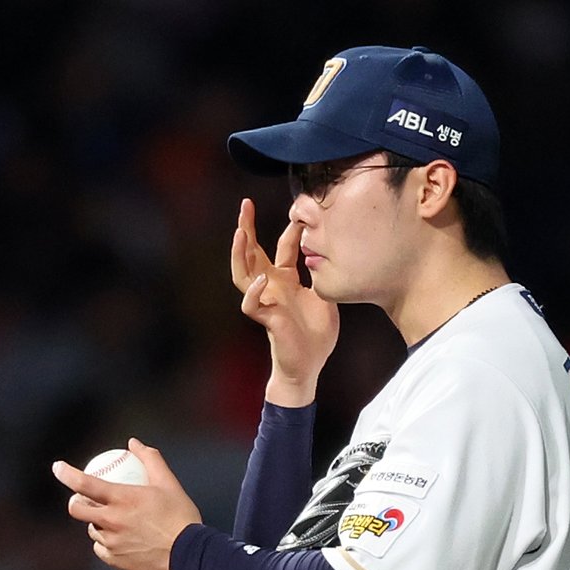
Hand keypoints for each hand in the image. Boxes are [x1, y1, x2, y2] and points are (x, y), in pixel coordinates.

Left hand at [52, 439, 200, 569]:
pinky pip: (103, 550)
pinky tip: (119, 539)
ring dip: (97, 523)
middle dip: (75, 502)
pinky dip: (107, 543)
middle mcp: (112, 521)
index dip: (66, 473)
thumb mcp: (168, 483)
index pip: (84, 483)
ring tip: (112, 520)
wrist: (191, 555)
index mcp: (122, 499)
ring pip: (93, 531)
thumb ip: (150, 459)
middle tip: (85, 499)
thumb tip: (133, 443)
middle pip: (77, 510)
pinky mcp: (116, 561)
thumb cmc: (181, 516)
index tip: (57, 467)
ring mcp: (112, 543)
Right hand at [231, 198, 339, 404]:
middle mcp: (271, 288)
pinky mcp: (266, 320)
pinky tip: (262, 279)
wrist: (309, 365)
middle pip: (252, 253)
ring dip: (239, 254)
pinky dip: (253, 292)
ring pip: (242, 275)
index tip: (299, 213)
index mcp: (285, 281)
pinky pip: (251, 305)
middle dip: (246, 229)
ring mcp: (266, 303)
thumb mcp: (324, 295)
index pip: (280, 248)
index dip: (288, 229)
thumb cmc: (315, 334)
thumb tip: (330, 250)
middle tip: (244, 204)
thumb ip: (322, 274)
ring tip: (239, 233)